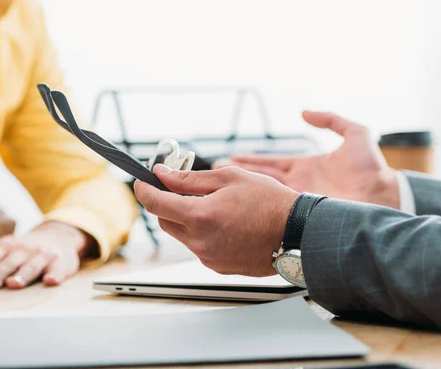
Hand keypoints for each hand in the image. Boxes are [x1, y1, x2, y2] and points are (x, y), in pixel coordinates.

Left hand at [0, 222, 93, 289]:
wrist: (59, 236)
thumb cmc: (23, 249)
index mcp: (6, 246)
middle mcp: (24, 249)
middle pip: (9, 262)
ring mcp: (43, 254)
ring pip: (32, 265)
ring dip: (23, 274)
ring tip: (14, 284)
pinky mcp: (61, 261)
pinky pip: (58, 268)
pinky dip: (55, 274)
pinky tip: (51, 281)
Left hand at [134, 165, 298, 276]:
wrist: (298, 234)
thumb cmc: (270, 202)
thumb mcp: (229, 178)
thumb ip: (189, 179)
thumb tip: (162, 174)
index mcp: (200, 216)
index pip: (155, 204)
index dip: (144, 190)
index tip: (142, 181)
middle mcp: (200, 242)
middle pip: (165, 221)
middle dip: (167, 204)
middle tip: (181, 189)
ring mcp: (208, 258)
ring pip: (182, 235)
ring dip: (187, 219)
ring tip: (214, 206)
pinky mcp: (218, 267)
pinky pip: (199, 247)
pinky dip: (202, 233)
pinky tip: (225, 223)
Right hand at [215, 111, 400, 208]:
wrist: (383, 196)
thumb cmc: (372, 168)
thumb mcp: (355, 134)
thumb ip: (331, 120)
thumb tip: (304, 112)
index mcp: (305, 166)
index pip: (270, 162)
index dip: (250, 159)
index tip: (230, 157)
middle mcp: (297, 183)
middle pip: (260, 177)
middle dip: (237, 174)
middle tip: (213, 172)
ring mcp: (297, 198)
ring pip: (261, 191)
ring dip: (240, 187)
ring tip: (217, 184)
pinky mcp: (301, 210)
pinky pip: (273, 205)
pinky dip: (254, 201)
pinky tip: (237, 200)